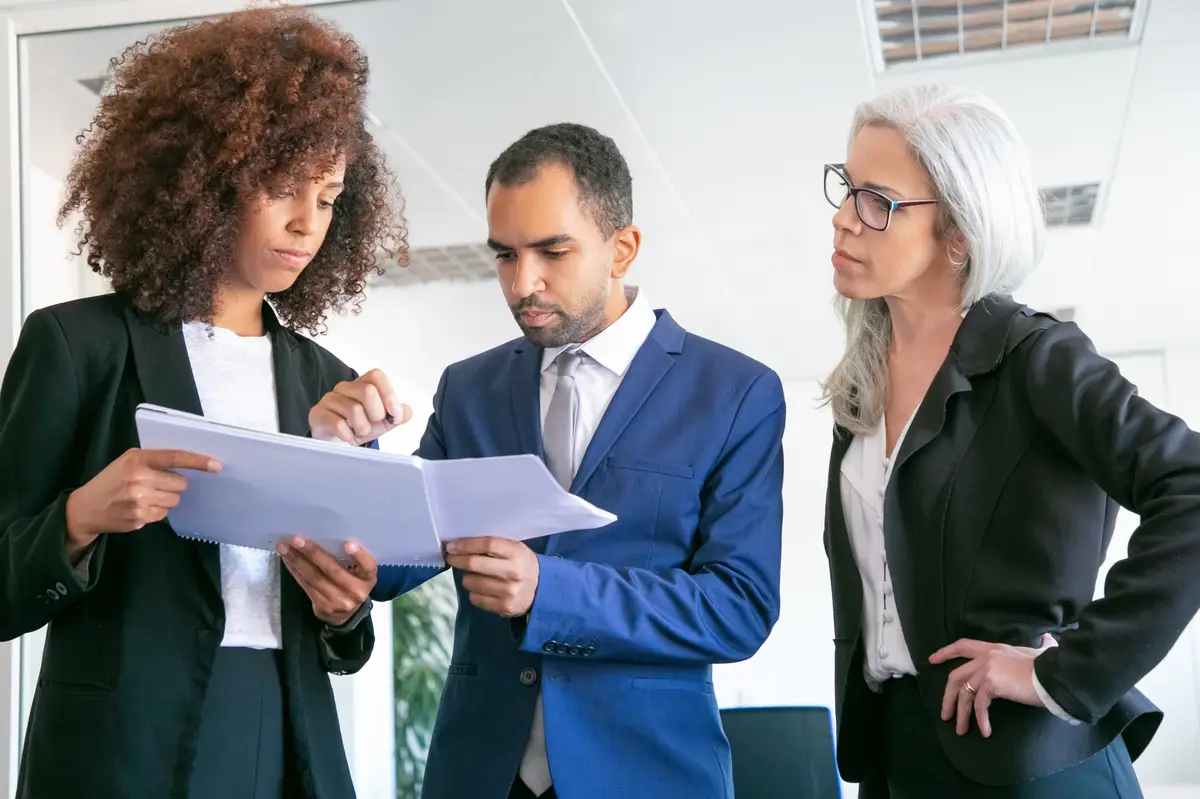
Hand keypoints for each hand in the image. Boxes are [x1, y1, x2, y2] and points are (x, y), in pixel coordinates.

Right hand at [65, 448, 221, 560]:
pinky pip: (164, 514)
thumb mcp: (127, 462)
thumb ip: (154, 461)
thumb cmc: (111, 481)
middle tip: (157, 485)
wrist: (85, 508)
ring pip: (175, 500)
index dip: (198, 461)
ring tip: (146, 496)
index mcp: (137, 459)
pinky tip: (140, 508)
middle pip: (180, 484)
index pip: (175, 457)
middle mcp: (139, 478)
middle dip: (174, 485)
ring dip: (166, 499)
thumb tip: (190, 467)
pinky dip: (157, 511)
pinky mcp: (139, 517)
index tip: (217, 465)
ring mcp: (139, 500)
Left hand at [277, 536, 377, 626]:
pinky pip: (306, 585)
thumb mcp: (359, 572)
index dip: (359, 555)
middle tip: (296, 539)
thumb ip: (350, 559)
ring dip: (297, 561)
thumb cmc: (352, 583)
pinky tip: (287, 560)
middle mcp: (356, 591)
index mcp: (368, 578)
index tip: (348, 543)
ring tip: (285, 547)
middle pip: (333, 570)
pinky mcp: (323, 606)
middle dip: (313, 553)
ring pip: (315, 578)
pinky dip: (295, 571)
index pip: (368, 566)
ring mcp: (339, 601)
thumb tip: (324, 536)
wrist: (345, 614)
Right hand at [309, 368, 411, 445]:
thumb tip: (407, 412)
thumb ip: (397, 415)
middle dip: (376, 415)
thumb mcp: (383, 423)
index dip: (389, 395)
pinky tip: (347, 437)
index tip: (395, 415)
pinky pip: (338, 424)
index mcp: (362, 385)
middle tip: (372, 425)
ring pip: (354, 410)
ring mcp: (329, 399)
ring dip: (362, 428)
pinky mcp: (318, 414)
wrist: (336, 445)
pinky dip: (348, 435)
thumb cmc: (359, 429)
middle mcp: (344, 388)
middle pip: (367, 391)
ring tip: (358, 432)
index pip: (377, 376)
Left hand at [444, 537, 538, 616]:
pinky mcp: (504, 607)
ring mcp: (508, 591)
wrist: (542, 589)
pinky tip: (482, 589)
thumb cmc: (521, 564)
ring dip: (466, 578)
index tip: (452, 546)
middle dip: (457, 559)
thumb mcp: (515, 549)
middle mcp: (513, 572)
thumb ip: (494, 546)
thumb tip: (461, 544)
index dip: (466, 544)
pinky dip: (473, 592)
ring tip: (474, 575)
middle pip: (474, 563)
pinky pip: (475, 598)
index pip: (487, 544)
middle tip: (451, 557)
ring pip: (471, 582)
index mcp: (517, 553)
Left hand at [929, 634, 1056, 736]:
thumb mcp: (1041, 652)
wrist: (1057, 676)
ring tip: (960, 730)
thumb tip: (1050, 639)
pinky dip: (980, 720)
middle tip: (945, 714)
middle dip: (948, 696)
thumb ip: (1043, 645)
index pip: (963, 645)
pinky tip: (985, 731)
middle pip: (956, 676)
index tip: (932, 660)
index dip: (946, 652)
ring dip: (961, 714)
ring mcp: (987, 669)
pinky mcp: (992, 684)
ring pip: (964, 693)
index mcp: (994, 648)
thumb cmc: (1051, 667)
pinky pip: (980, 705)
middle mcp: (986, 657)